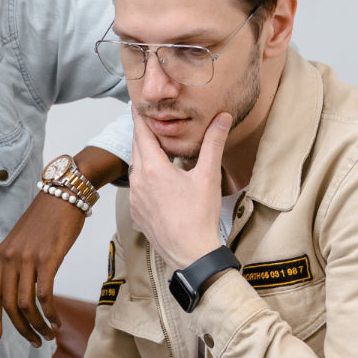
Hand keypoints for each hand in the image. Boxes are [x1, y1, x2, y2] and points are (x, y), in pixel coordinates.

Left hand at [0, 191, 85, 345]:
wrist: (64, 193)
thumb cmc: (48, 218)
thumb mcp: (24, 240)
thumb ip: (19, 262)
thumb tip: (23, 288)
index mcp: (2, 255)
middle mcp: (11, 258)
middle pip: (8, 304)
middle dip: (20, 328)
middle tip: (34, 341)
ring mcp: (28, 258)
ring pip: (26, 304)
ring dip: (37, 325)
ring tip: (48, 335)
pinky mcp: (48, 258)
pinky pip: (45, 294)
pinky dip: (50, 313)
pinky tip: (57, 321)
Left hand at [127, 108, 231, 269]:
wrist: (190, 253)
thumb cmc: (199, 217)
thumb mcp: (208, 176)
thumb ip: (213, 143)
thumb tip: (222, 117)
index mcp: (153, 169)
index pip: (141, 134)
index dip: (139, 117)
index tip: (136, 104)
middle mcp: (138, 182)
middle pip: (136, 149)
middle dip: (142, 135)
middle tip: (147, 121)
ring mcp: (135, 198)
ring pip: (135, 169)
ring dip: (143, 156)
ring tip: (154, 147)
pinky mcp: (136, 212)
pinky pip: (136, 187)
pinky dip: (143, 177)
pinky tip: (156, 178)